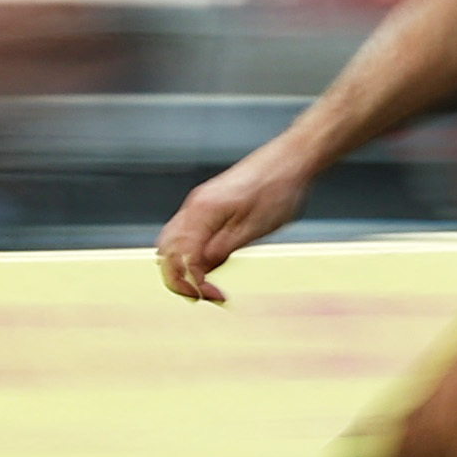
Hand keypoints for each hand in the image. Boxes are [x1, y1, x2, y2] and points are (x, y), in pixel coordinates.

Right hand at [155, 146, 314, 302]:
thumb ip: (222, 250)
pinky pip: (187, 234)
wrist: (290, 159)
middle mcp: (194, 207)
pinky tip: (213, 262)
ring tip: (209, 281)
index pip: (178, 259)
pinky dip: (192, 253)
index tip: (213, 296)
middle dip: (181, 278)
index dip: (191, 284)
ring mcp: (198, 204)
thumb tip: (199, 271)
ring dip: (185, 267)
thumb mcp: (253, 228)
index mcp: (202, 213)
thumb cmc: (278, 189)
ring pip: (173, 243)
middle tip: (207, 293)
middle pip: (166, 252)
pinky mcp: (208, 204)